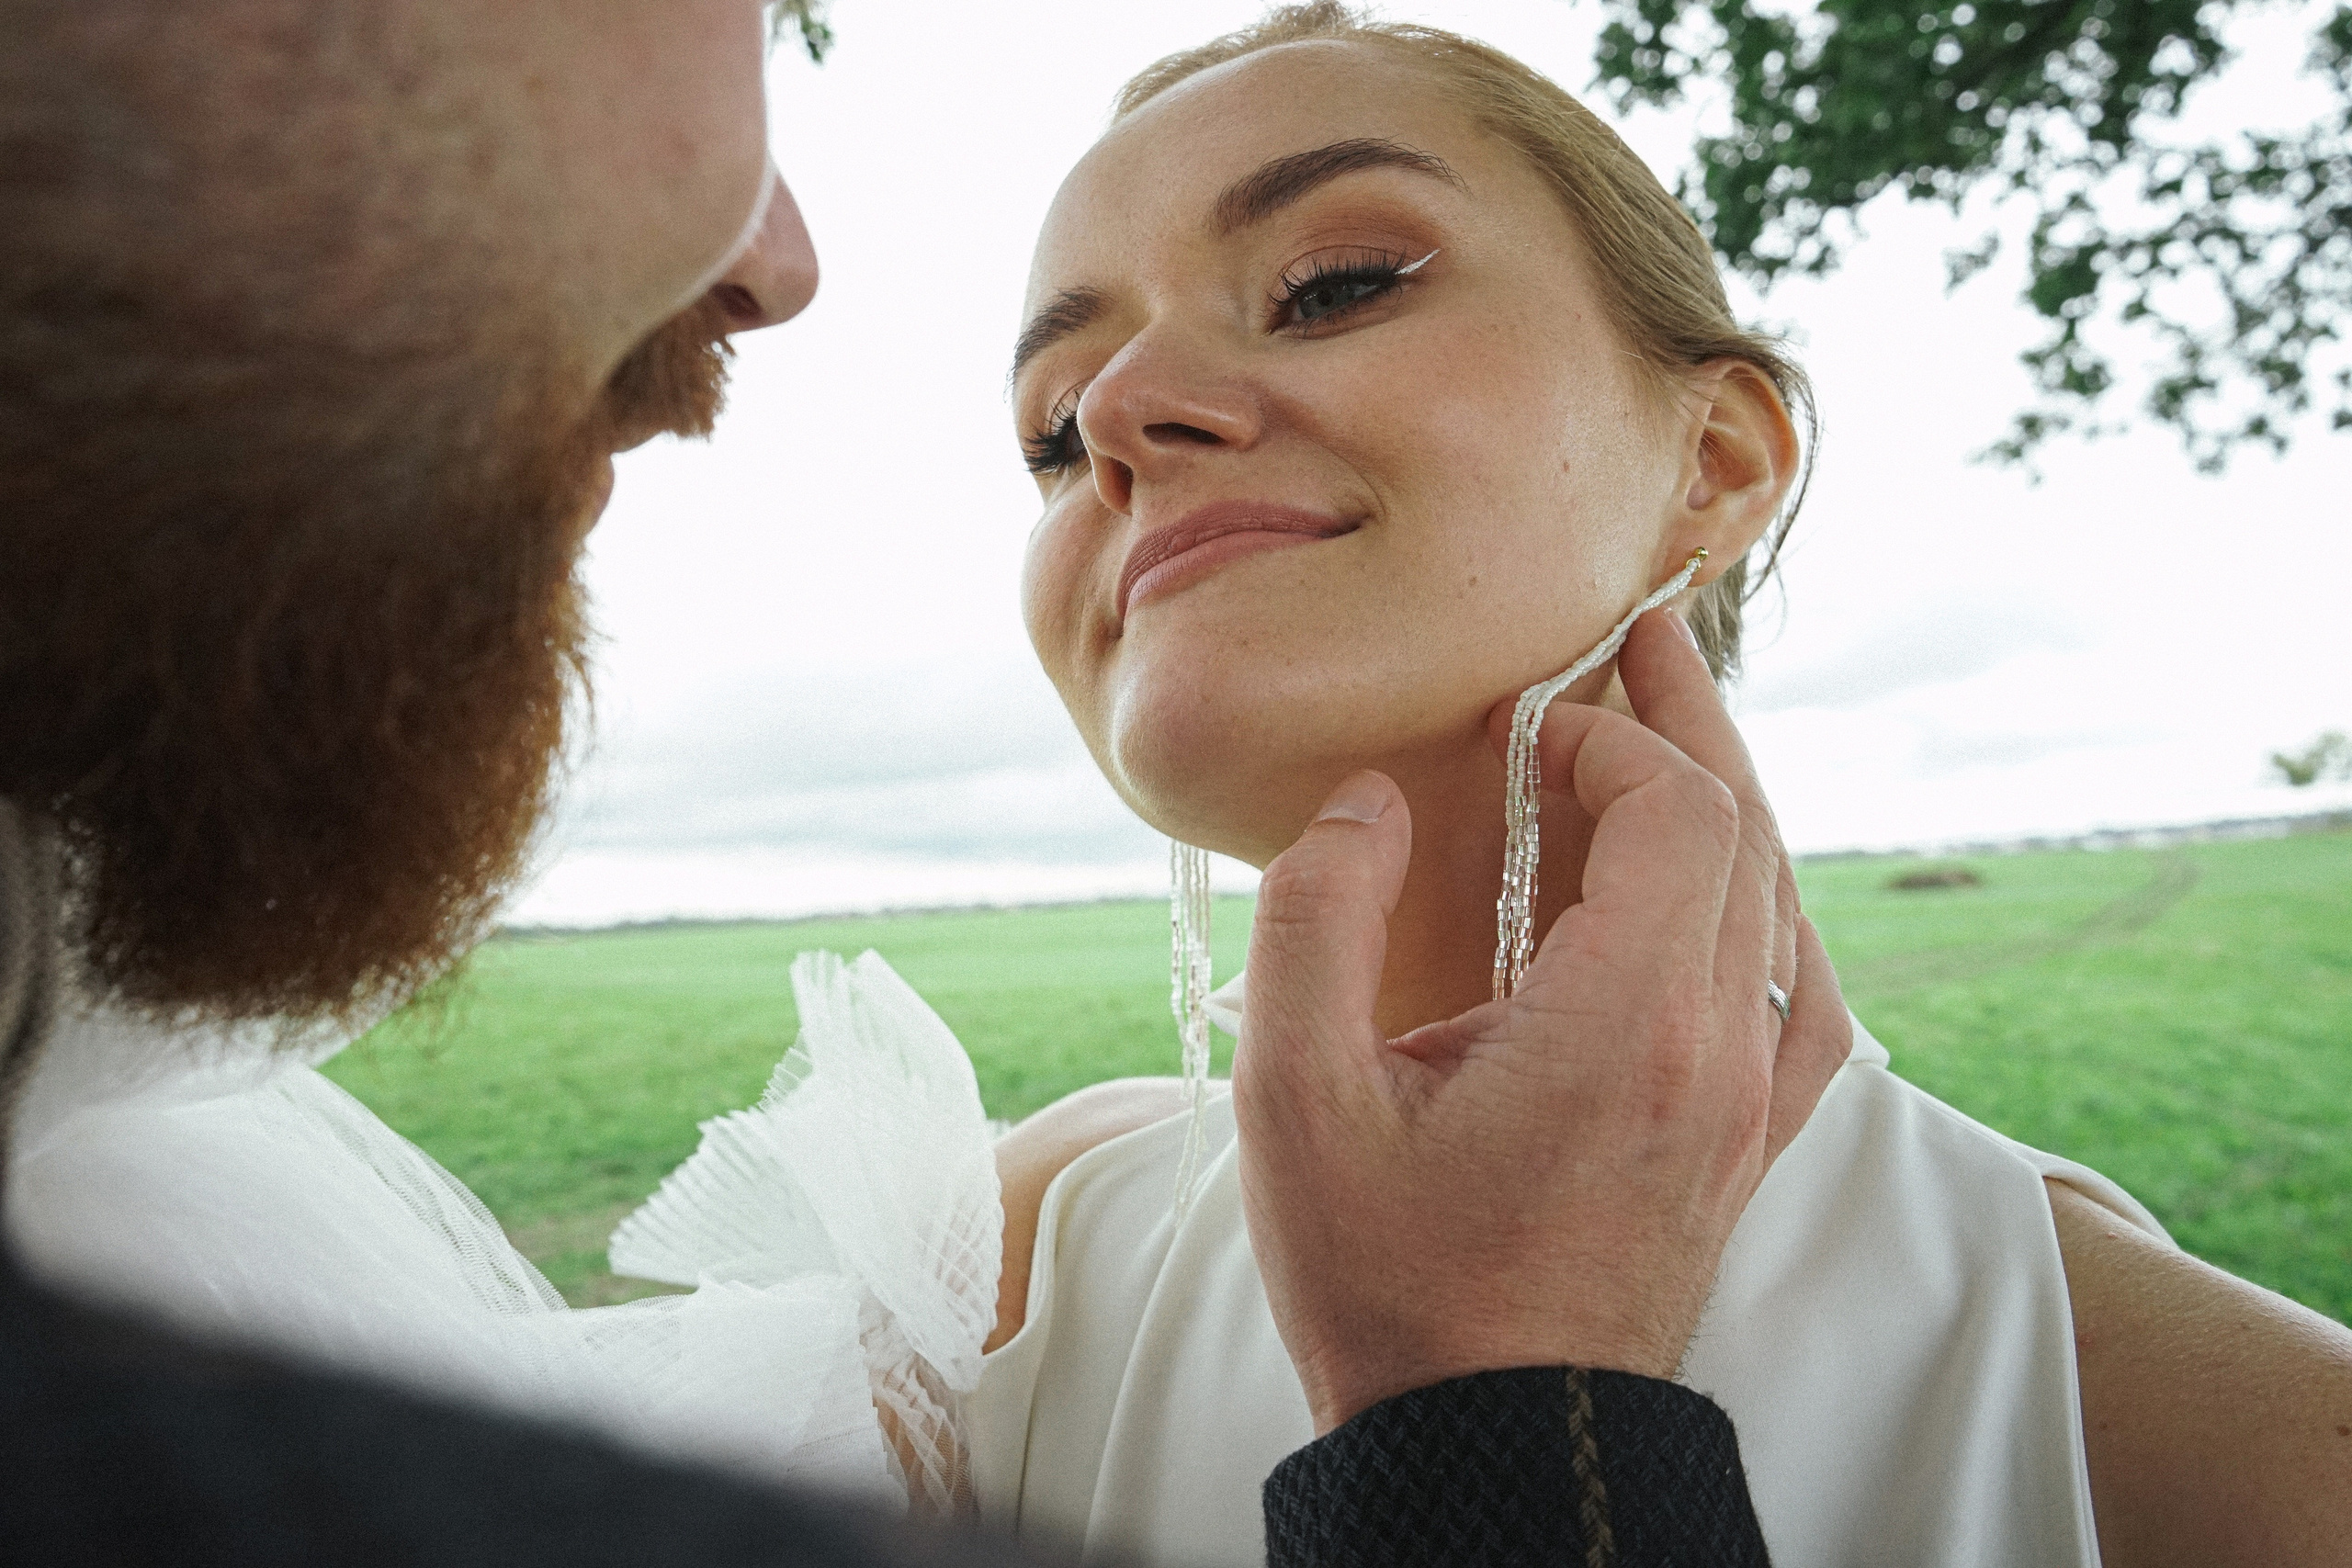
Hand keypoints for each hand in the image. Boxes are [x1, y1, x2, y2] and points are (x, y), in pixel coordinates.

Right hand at [1232, 609, 1851, 1433]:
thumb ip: (1318, 920)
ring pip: (1781, 907)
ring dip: (1729, 805)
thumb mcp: (1298, 1099)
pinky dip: (1771, 914)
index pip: (1680, 813)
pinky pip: (1801, 999)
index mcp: (1625, 1025)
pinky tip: (1744, 898)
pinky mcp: (1745, 1150)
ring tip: (1675, 734)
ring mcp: (1748, 1108)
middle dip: (1690, 724)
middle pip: (1749, 836)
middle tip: (1641, 639)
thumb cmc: (1390, 1283)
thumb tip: (1369, 800)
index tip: (1527, 723)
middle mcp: (1718, 1054)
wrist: (1487, 1442)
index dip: (1613, 737)